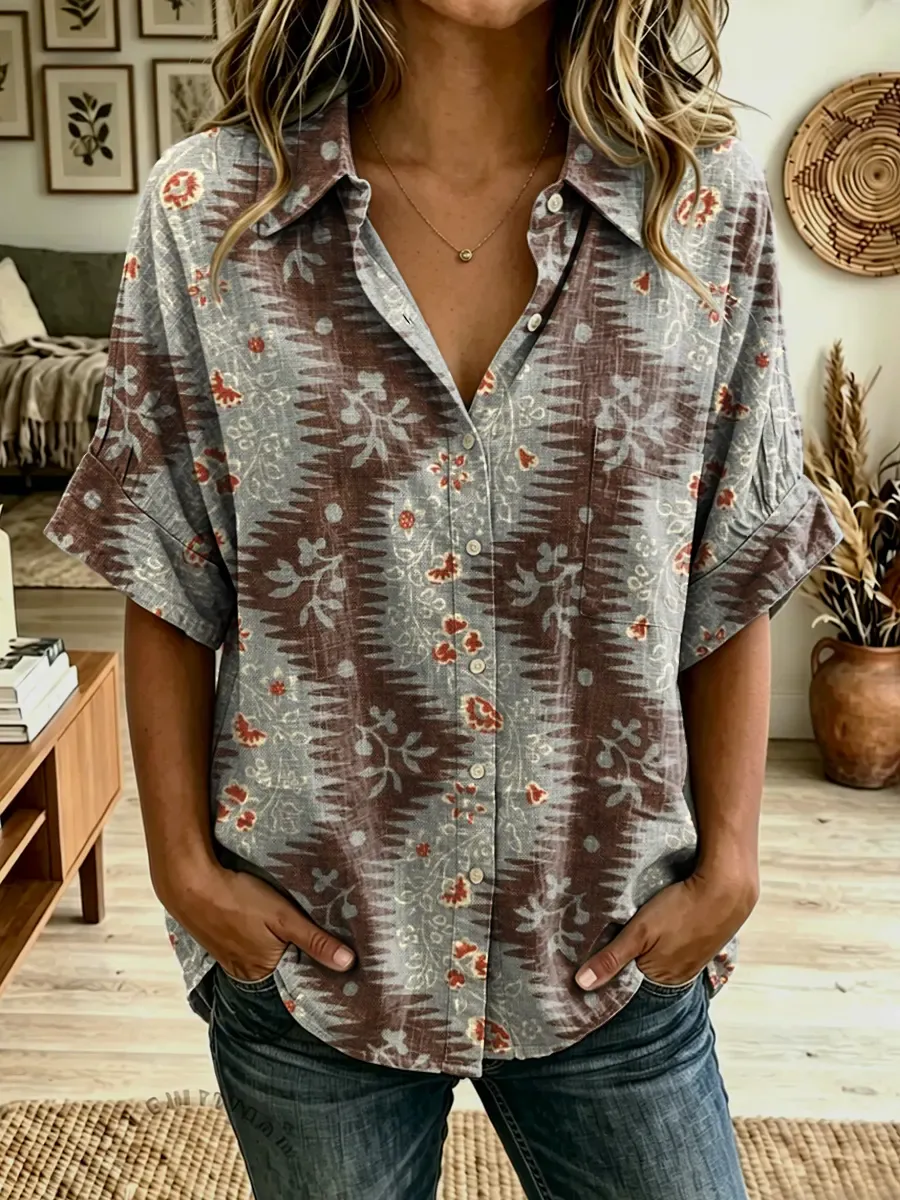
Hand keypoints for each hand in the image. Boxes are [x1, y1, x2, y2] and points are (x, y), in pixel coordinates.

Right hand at [158, 860, 355, 981]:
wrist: (190, 884)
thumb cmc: (239, 899)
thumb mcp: (284, 917)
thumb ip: (315, 941)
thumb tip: (349, 964)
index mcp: (264, 971)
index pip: (301, 973)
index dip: (319, 960)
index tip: (339, 950)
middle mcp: (246, 973)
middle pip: (283, 964)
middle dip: (300, 951)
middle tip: (322, 931)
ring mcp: (230, 959)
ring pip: (266, 954)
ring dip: (279, 942)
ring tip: (294, 925)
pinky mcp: (221, 942)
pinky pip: (249, 945)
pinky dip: (260, 937)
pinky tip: (264, 922)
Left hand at [575, 867, 758, 990]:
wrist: (727, 889)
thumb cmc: (681, 910)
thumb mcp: (639, 932)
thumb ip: (611, 958)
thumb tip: (581, 984)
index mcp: (661, 979)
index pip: (627, 980)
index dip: (611, 964)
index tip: (594, 950)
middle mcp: (679, 976)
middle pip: (643, 968)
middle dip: (630, 954)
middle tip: (615, 931)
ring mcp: (694, 960)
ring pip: (660, 955)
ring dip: (650, 943)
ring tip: (642, 925)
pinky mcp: (703, 942)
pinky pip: (677, 944)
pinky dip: (667, 936)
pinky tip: (665, 922)